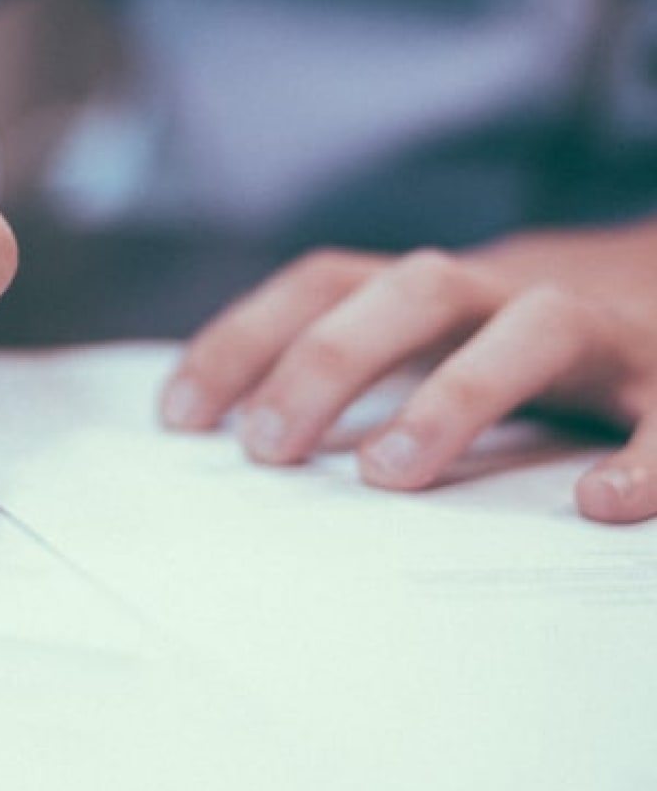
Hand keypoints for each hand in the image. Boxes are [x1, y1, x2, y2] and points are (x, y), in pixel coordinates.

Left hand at [159, 232, 656, 523]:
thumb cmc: (508, 344)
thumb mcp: (423, 339)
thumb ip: (350, 373)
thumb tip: (236, 433)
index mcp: (430, 289)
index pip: (322, 285)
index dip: (244, 338)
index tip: (179, 417)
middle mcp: (504, 292)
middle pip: (413, 289)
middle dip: (330, 360)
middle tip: (267, 446)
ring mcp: (597, 328)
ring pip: (534, 328)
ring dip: (455, 394)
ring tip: (390, 474)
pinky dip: (643, 454)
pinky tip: (597, 505)